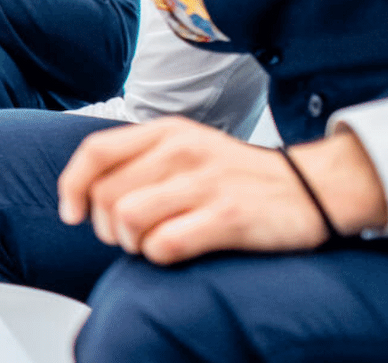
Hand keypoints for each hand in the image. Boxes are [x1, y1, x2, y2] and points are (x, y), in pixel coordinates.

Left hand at [56, 117, 387, 264]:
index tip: (72, 213)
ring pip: (129, 219)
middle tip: (128, 237)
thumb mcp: (188, 147)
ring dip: (132, 243)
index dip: (73, 186)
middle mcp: (183, 151)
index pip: (95, 152)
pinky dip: (159, 255)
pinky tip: (175, 251)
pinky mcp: (229, 216)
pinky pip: (165, 243)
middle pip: (107, 195)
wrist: (315, 187)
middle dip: (107, 227)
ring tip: (151, 244)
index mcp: (167, 131)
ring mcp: (206, 182)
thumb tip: (86, 194)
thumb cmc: (240, 176)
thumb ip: (141, 160)